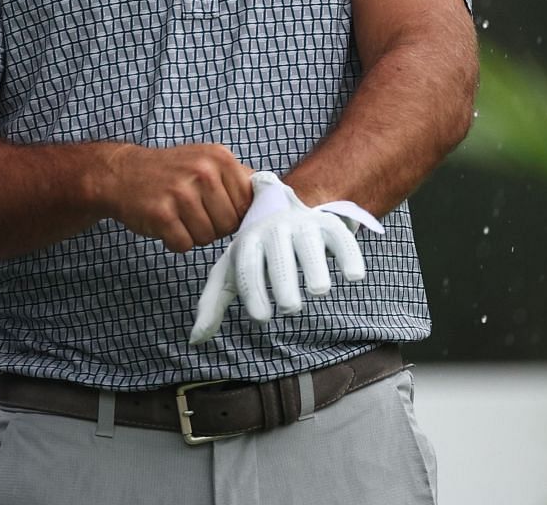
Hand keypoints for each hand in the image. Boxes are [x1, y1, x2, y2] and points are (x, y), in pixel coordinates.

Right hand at [97, 142, 254, 252]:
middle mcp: (202, 171)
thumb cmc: (169, 173)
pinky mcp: (161, 213)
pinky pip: (183, 245)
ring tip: (176, 215)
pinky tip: (164, 223)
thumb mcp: (205, 161)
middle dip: (212, 226)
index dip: (232, 212)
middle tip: (190, 210)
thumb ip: (238, 179)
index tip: (213, 204)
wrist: (120, 173)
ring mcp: (180, 192)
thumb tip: (273, 201)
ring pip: (207, 238)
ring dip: (192, 234)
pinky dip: (174, 241)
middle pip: (229, 224)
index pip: (248, 205)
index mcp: (219, 158)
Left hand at [190, 171, 381, 337]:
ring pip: (310, 246)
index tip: (261, 317)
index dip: (254, 291)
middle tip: (289, 307)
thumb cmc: (252, 253)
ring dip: (315, 267)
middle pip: (279, 257)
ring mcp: (302, 226)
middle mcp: (274, 231)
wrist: (277, 205)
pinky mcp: (327, 225)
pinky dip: (348, 254)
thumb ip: (212, 304)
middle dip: (284, 281)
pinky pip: (339, 237)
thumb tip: (194, 340)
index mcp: (247, 242)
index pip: (248, 267)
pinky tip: (352, 276)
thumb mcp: (229, 272)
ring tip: (318, 290)